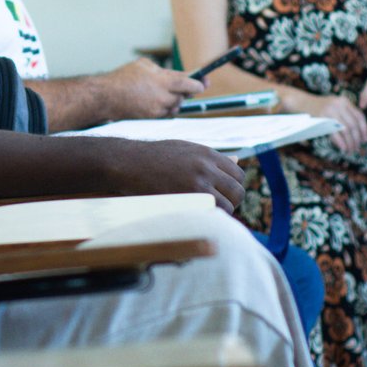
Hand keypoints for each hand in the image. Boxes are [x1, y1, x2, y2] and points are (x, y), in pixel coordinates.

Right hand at [102, 138, 245, 212]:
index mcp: (207, 154)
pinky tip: (199, 215)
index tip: (223, 192)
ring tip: (208, 212)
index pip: (238, 174)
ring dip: (222, 212)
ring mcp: (197, 184)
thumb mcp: (185, 148)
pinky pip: (211, 214)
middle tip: (219, 206)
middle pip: (237, 191)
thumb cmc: (155, 156)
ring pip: (228, 206)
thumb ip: (211, 157)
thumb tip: (238, 160)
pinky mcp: (187, 199)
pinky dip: (210, 217)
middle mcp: (206, 168)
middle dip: (232, 201)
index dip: (233, 185)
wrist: (128, 162)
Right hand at [105, 59, 204, 119]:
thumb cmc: (122, 78)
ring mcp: (157, 108)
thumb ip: (162, 71)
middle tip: (187, 87)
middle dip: (185, 91)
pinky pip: (166, 112)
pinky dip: (165, 107)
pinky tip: (156, 101)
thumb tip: (176, 76)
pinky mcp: (151, 117)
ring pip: (175, 105)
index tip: (204, 82)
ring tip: (163, 93)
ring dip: (174, 100)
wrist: (105, 97)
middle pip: (183, 96)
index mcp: (161, 80)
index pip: (188, 83)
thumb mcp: (143, 65)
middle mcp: (162, 96)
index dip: (198, 84)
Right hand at [294, 90, 366, 151]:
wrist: (299, 101)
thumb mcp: (333, 106)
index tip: (365, 140)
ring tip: (350, 150)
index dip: (364, 130)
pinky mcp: (322, 117)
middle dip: (357, 139)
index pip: (360, 116)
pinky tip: (343, 148)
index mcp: (344, 101)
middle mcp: (339, 104)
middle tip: (357, 148)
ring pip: (346, 130)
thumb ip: (344, 114)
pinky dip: (341, 142)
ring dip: (350, 142)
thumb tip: (357, 134)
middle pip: (353, 125)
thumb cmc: (317, 107)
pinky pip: (335, 132)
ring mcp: (330, 110)